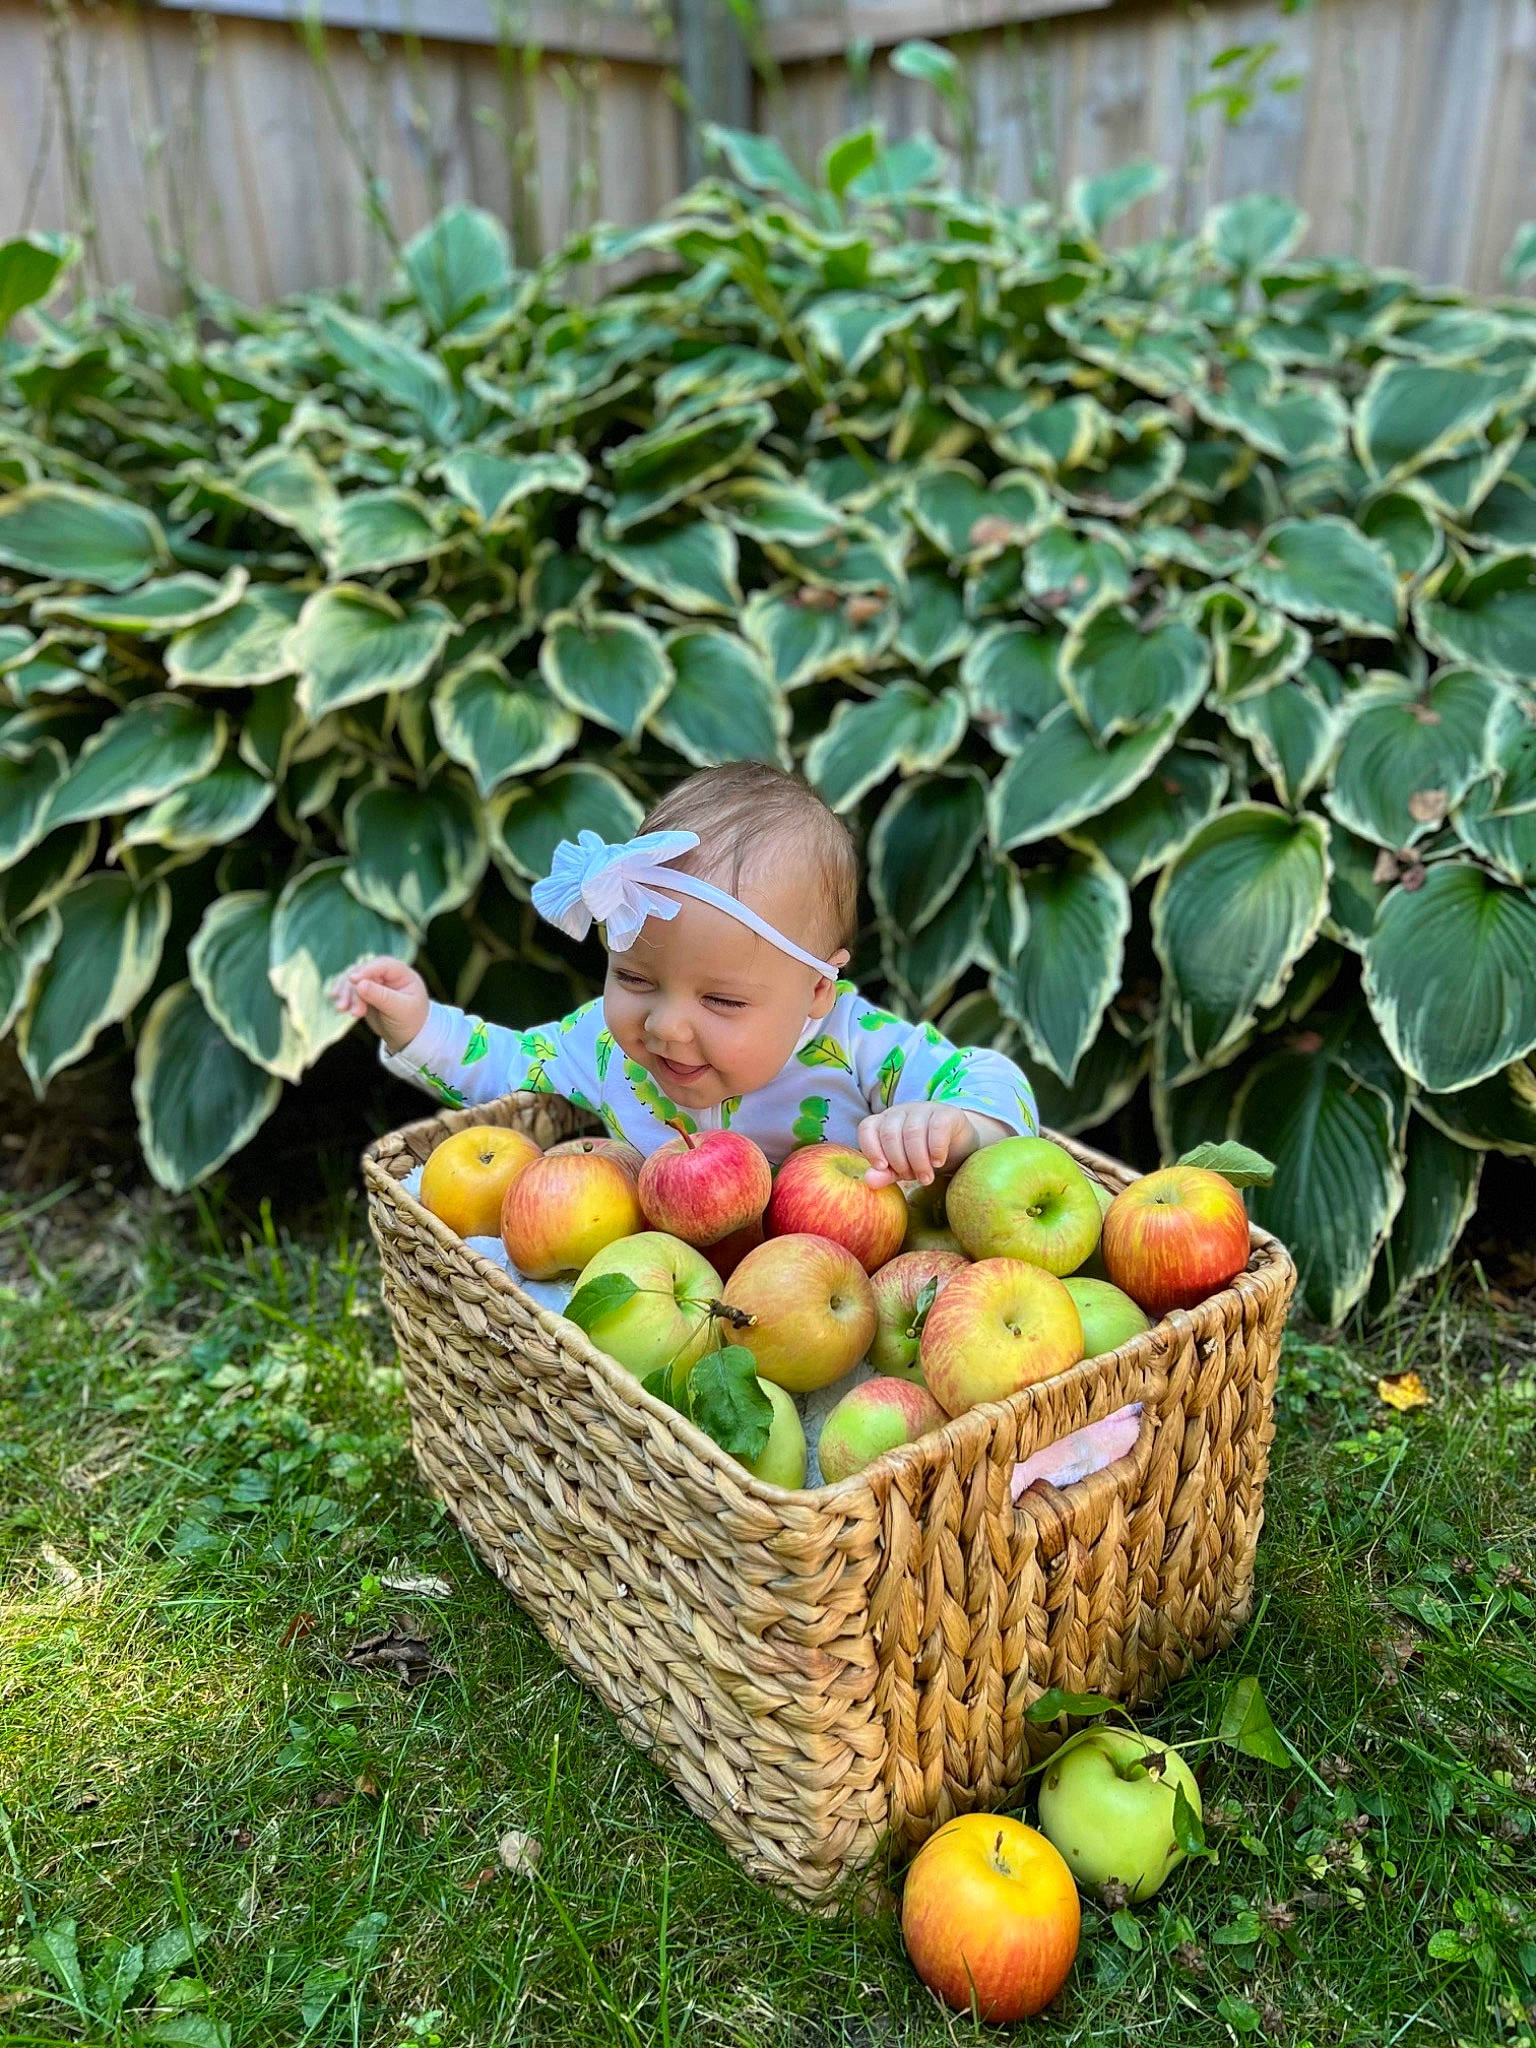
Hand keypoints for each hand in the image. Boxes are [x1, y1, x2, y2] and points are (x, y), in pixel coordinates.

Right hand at [330, 956, 428, 1055]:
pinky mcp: (364, 992)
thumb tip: (360, 984)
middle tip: (350, 1011)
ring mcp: (374, 982)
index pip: (383, 965)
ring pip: (353, 979)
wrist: (407, 1036)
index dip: (367, 970)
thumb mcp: (400, 1010)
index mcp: (402, 974)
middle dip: (353, 989)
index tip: (353, 980)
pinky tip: (336, 1004)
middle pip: (364, 972)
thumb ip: (382, 997)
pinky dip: (342, 995)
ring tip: (341, 1010)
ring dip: (345, 993)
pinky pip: (349, 988)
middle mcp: (387, 974)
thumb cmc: (410, 1021)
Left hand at [858, 1104, 980, 1188]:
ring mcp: (924, 1109)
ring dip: (918, 1160)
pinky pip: (937, 1128)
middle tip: (911, 1178)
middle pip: (890, 1133)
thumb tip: (869, 1181)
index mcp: (884, 1122)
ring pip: (912, 1132)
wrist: (959, 1148)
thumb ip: (886, 1174)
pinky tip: (938, 1162)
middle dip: (899, 1161)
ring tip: (926, 1178)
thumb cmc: (924, 1157)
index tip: (883, 1168)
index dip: (871, 1149)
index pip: (867, 1128)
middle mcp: (901, 1111)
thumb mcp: (902, 1168)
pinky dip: (936, 1149)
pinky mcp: (946, 1113)